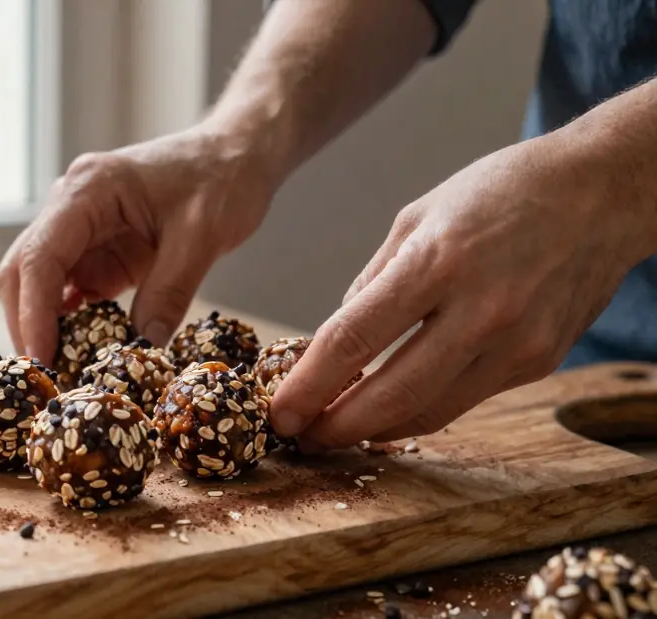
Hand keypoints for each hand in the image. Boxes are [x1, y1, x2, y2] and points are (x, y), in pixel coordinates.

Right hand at [0, 128, 275, 362]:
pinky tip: (82, 354)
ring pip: (39, 285)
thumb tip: (142, 350)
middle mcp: (71, 206)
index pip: (39, 256)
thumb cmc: (222, 178)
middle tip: (48, 379)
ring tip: (62, 375)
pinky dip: (70, 324)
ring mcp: (81, 231)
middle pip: (23, 271)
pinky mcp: (98, 253)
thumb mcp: (203, 236)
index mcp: (88, 190)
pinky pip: (70, 293)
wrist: (237, 156)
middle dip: (28, 325)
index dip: (34, 312)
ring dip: (44, 328)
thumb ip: (169, 291)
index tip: (42, 360)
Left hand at [269, 136, 655, 448]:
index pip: (354, 338)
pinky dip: (420, 410)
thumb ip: (373, 281)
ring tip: (336, 430)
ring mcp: (516, 343)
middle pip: (392, 395)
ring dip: (374, 430)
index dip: (309, 385)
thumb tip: (335, 339)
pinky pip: (464, 399)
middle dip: (335, 426)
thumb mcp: (418, 216)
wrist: (600, 193)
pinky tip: (390, 409)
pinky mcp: (539, 362)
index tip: (279, 411)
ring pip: (430, 412)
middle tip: (300, 437)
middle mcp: (481, 310)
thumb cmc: (500, 193)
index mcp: (437, 261)